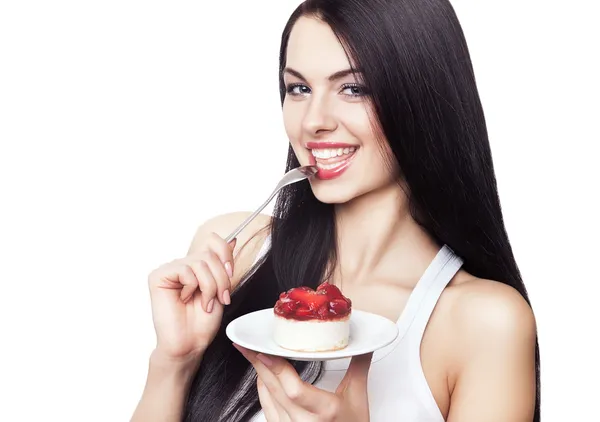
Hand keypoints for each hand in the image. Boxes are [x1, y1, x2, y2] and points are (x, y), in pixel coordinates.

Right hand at [147, 233, 235, 361]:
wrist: (189, 344)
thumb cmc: (203, 322)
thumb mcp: (221, 289)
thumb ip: (223, 265)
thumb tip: (233, 240)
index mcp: (198, 266)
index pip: (213, 241)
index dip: (225, 255)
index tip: (230, 273)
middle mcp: (183, 264)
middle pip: (209, 254)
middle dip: (221, 279)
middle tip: (221, 298)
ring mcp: (170, 270)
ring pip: (200, 262)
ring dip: (210, 286)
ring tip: (205, 304)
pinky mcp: (158, 276)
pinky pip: (184, 269)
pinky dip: (192, 287)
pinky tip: (185, 300)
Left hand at [234, 344, 371, 421]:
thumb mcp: (358, 398)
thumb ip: (358, 367)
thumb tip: (364, 344)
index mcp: (325, 411)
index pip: (294, 390)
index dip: (276, 370)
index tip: (264, 352)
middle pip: (275, 389)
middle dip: (259, 364)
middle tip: (247, 344)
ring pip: (267, 397)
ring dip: (260, 374)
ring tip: (252, 354)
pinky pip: (266, 407)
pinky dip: (263, 388)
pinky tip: (262, 375)